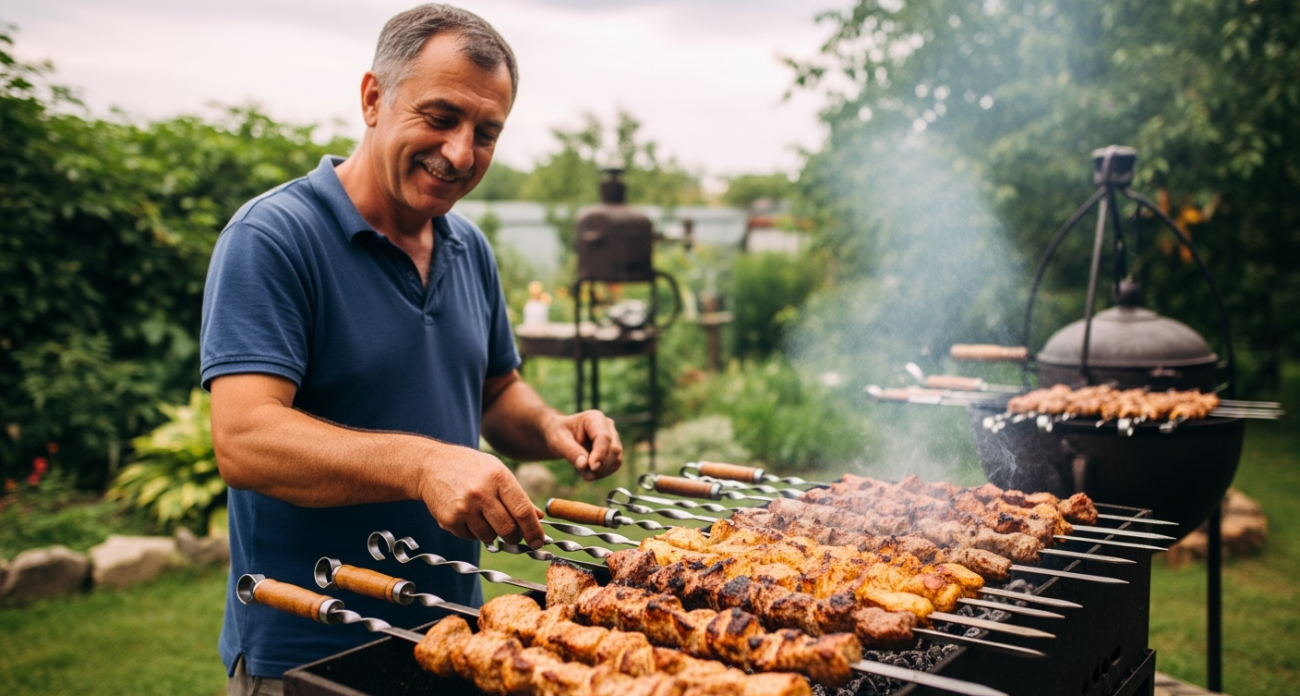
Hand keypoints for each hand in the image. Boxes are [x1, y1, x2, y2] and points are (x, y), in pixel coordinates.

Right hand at [415, 446, 545, 548]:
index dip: (533, 530)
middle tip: (513, 535)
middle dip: (514, 537)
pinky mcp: (449, 520)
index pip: (522, 511)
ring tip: (485, 516)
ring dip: (493, 534)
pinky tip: (468, 515)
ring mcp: (463, 508)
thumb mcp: (497, 471)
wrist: (431, 465)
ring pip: (489, 537)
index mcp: (498, 477)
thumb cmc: (470, 468)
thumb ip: (518, 496)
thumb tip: (538, 517)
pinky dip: (474, 532)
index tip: (538, 542)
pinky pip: (471, 537)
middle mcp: (481, 493)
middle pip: (507, 529)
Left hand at [545, 410, 623, 480]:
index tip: (592, 468)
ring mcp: (613, 437)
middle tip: (584, 475)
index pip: (604, 437)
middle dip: (600, 466)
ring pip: (617, 458)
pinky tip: (591, 472)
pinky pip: (615, 464)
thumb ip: (571, 452)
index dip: (600, 454)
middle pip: (613, 449)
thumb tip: (585, 465)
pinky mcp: (613, 449)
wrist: (562, 436)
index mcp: (594, 418)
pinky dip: (604, 472)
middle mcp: (607, 426)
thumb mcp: (559, 441)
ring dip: (602, 471)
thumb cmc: (560, 434)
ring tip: (585, 474)